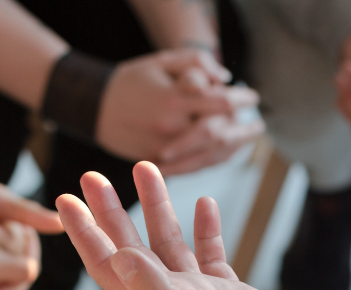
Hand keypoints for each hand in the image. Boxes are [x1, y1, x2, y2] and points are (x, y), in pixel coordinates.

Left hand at [57, 162, 339, 289]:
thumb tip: (119, 256)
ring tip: (147, 171)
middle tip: (93, 177)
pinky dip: (204, 228)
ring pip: (168, 244)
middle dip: (110, 212)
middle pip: (130, 248)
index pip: (108, 265)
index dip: (84, 233)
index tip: (65, 200)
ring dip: (156, 208)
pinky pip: (209, 253)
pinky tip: (204, 203)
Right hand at [97, 49, 259, 168]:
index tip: (251, 97)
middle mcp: (169, 129)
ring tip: (248, 140)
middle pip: (220, 133)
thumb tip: (225, 80)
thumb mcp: (161, 61)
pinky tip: (226, 153)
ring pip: (209, 155)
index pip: (220, 102)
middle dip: (243, 129)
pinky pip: (193, 167)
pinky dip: (214, 160)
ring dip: (234, 148)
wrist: (92, 107)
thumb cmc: (129, 81)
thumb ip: (195, 64)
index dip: (240, 99)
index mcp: (172, 100)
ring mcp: (162, 150)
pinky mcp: (158, 164)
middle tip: (258, 125)